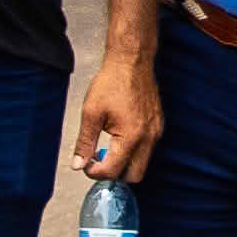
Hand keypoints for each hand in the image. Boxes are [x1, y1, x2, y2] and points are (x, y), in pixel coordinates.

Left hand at [79, 37, 166, 187]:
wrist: (132, 61)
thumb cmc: (112, 82)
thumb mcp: (91, 113)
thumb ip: (84, 142)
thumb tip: (78, 164)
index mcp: (131, 136)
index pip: (113, 170)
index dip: (95, 172)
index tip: (86, 165)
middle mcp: (148, 138)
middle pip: (134, 176)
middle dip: (114, 174)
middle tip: (97, 162)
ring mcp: (156, 132)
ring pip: (142, 164)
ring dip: (124, 163)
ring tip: (106, 149)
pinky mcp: (158, 125)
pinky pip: (148, 150)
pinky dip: (133, 152)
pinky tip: (119, 138)